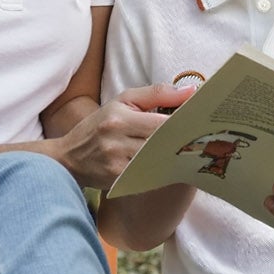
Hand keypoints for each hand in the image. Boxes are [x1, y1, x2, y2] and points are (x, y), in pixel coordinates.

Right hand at [47, 84, 195, 190]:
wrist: (68, 158)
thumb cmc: (99, 125)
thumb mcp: (122, 101)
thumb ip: (156, 93)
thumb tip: (191, 92)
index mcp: (119, 118)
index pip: (161, 122)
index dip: (185, 122)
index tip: (202, 120)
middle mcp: (117, 142)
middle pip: (163, 143)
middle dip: (184, 139)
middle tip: (205, 136)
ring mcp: (118, 165)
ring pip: (159, 161)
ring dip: (176, 155)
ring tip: (193, 149)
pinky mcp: (119, 181)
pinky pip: (151, 175)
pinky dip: (164, 169)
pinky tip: (174, 164)